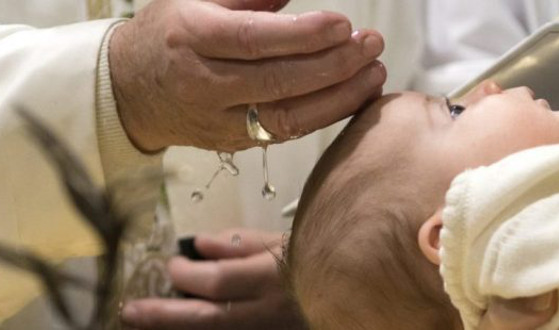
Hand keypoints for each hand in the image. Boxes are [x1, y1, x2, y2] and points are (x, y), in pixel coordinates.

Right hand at [110, 0, 385, 151]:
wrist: (132, 90)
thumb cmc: (169, 34)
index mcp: (189, 37)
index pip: (252, 40)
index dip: (302, 36)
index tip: (343, 25)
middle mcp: (202, 83)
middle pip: (276, 82)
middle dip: (333, 65)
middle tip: (371, 46)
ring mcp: (217, 120)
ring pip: (286, 117)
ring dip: (338, 97)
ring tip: (374, 74)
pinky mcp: (233, 143)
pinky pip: (286, 133)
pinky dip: (325, 115)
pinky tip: (354, 96)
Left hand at [121, 229, 303, 329]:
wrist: (346, 285)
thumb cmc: (315, 253)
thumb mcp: (283, 239)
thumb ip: (241, 242)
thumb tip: (199, 245)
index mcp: (272, 276)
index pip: (217, 281)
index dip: (187, 274)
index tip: (173, 263)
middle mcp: (267, 310)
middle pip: (208, 319)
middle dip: (165, 316)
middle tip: (129, 312)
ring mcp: (267, 329)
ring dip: (178, 329)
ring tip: (143, 324)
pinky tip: (180, 327)